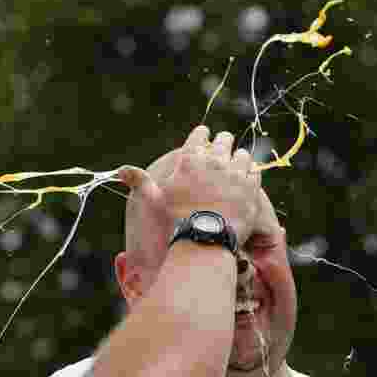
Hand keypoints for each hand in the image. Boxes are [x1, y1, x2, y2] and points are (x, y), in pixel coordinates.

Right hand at [118, 125, 268, 246]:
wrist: (202, 241)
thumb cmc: (175, 221)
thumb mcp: (154, 199)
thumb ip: (141, 182)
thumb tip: (121, 171)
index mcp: (191, 159)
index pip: (200, 135)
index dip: (203, 135)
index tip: (205, 135)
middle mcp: (214, 161)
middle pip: (224, 141)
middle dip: (224, 142)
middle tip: (224, 145)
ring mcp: (234, 173)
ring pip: (242, 155)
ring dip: (240, 157)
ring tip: (239, 161)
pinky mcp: (250, 188)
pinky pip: (255, 172)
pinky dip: (252, 173)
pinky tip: (249, 177)